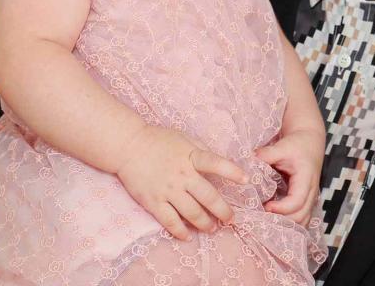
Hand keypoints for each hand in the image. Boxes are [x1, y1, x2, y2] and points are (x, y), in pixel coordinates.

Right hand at [115, 125, 247, 239]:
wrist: (128, 146)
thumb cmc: (159, 140)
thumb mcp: (184, 138)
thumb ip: (201, 151)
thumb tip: (219, 163)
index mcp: (191, 156)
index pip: (216, 163)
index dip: (232, 172)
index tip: (246, 180)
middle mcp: (182, 175)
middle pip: (208, 197)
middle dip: (223, 211)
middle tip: (231, 219)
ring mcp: (168, 190)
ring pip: (192, 213)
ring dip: (205, 224)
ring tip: (212, 228)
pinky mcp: (153, 202)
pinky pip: (170, 221)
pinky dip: (180, 231)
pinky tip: (188, 236)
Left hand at [256, 128, 323, 225]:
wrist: (310, 141)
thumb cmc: (297, 144)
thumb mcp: (282, 147)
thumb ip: (266, 154)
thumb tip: (247, 162)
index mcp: (306, 179)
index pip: (296, 201)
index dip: (281, 208)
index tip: (266, 206)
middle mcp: (312, 192)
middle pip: (301, 216)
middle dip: (282, 221)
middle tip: (263, 217)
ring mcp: (311, 198)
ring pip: (303, 221)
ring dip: (286, 225)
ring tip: (267, 220)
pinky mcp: (307, 201)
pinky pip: (301, 219)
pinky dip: (290, 223)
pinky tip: (275, 219)